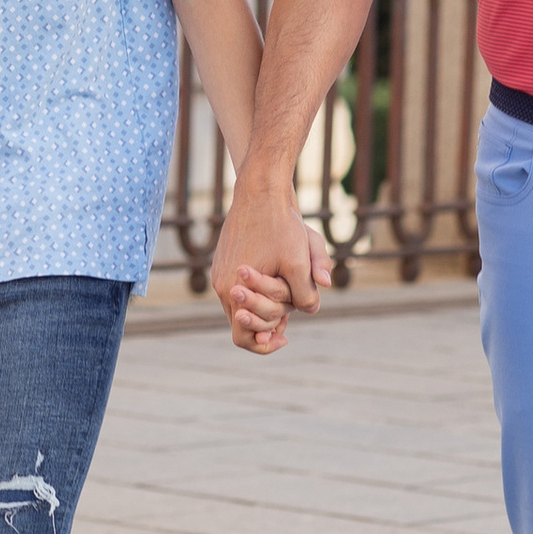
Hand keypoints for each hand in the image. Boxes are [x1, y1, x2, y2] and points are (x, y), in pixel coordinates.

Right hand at [209, 180, 331, 355]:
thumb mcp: (299, 259)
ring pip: (241, 304)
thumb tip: (312, 309)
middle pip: (242, 322)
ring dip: (263, 306)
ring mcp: (220, 271)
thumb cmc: (280, 225)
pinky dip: (256, 292)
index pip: (243, 336)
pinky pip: (239, 288)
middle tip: (288, 321)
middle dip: (266, 323)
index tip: (286, 337)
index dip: (265, 343)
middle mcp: (221, 284)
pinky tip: (275, 282)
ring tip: (285, 300)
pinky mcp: (223, 260)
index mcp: (233, 290)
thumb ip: (306, 291)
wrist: (260, 191)